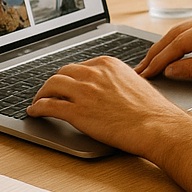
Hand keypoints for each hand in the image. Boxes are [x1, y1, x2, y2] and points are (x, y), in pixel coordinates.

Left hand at [27, 56, 191, 156]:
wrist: (157, 126)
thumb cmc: (152, 111)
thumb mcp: (135, 83)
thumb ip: (117, 81)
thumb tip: (109, 89)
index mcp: (108, 64)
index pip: (79, 66)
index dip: (69, 77)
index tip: (65, 84)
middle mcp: (94, 73)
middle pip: (62, 72)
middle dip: (54, 82)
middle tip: (49, 92)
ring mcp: (84, 92)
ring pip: (51, 85)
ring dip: (41, 93)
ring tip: (37, 101)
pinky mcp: (77, 112)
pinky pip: (49, 105)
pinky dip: (37, 108)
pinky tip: (34, 112)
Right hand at [136, 14, 191, 84]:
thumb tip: (172, 70)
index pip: (178, 43)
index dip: (159, 60)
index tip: (145, 73)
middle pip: (174, 35)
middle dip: (155, 53)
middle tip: (139, 70)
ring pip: (181, 35)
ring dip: (164, 50)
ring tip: (149, 65)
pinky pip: (191, 38)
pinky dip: (177, 48)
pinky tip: (170, 58)